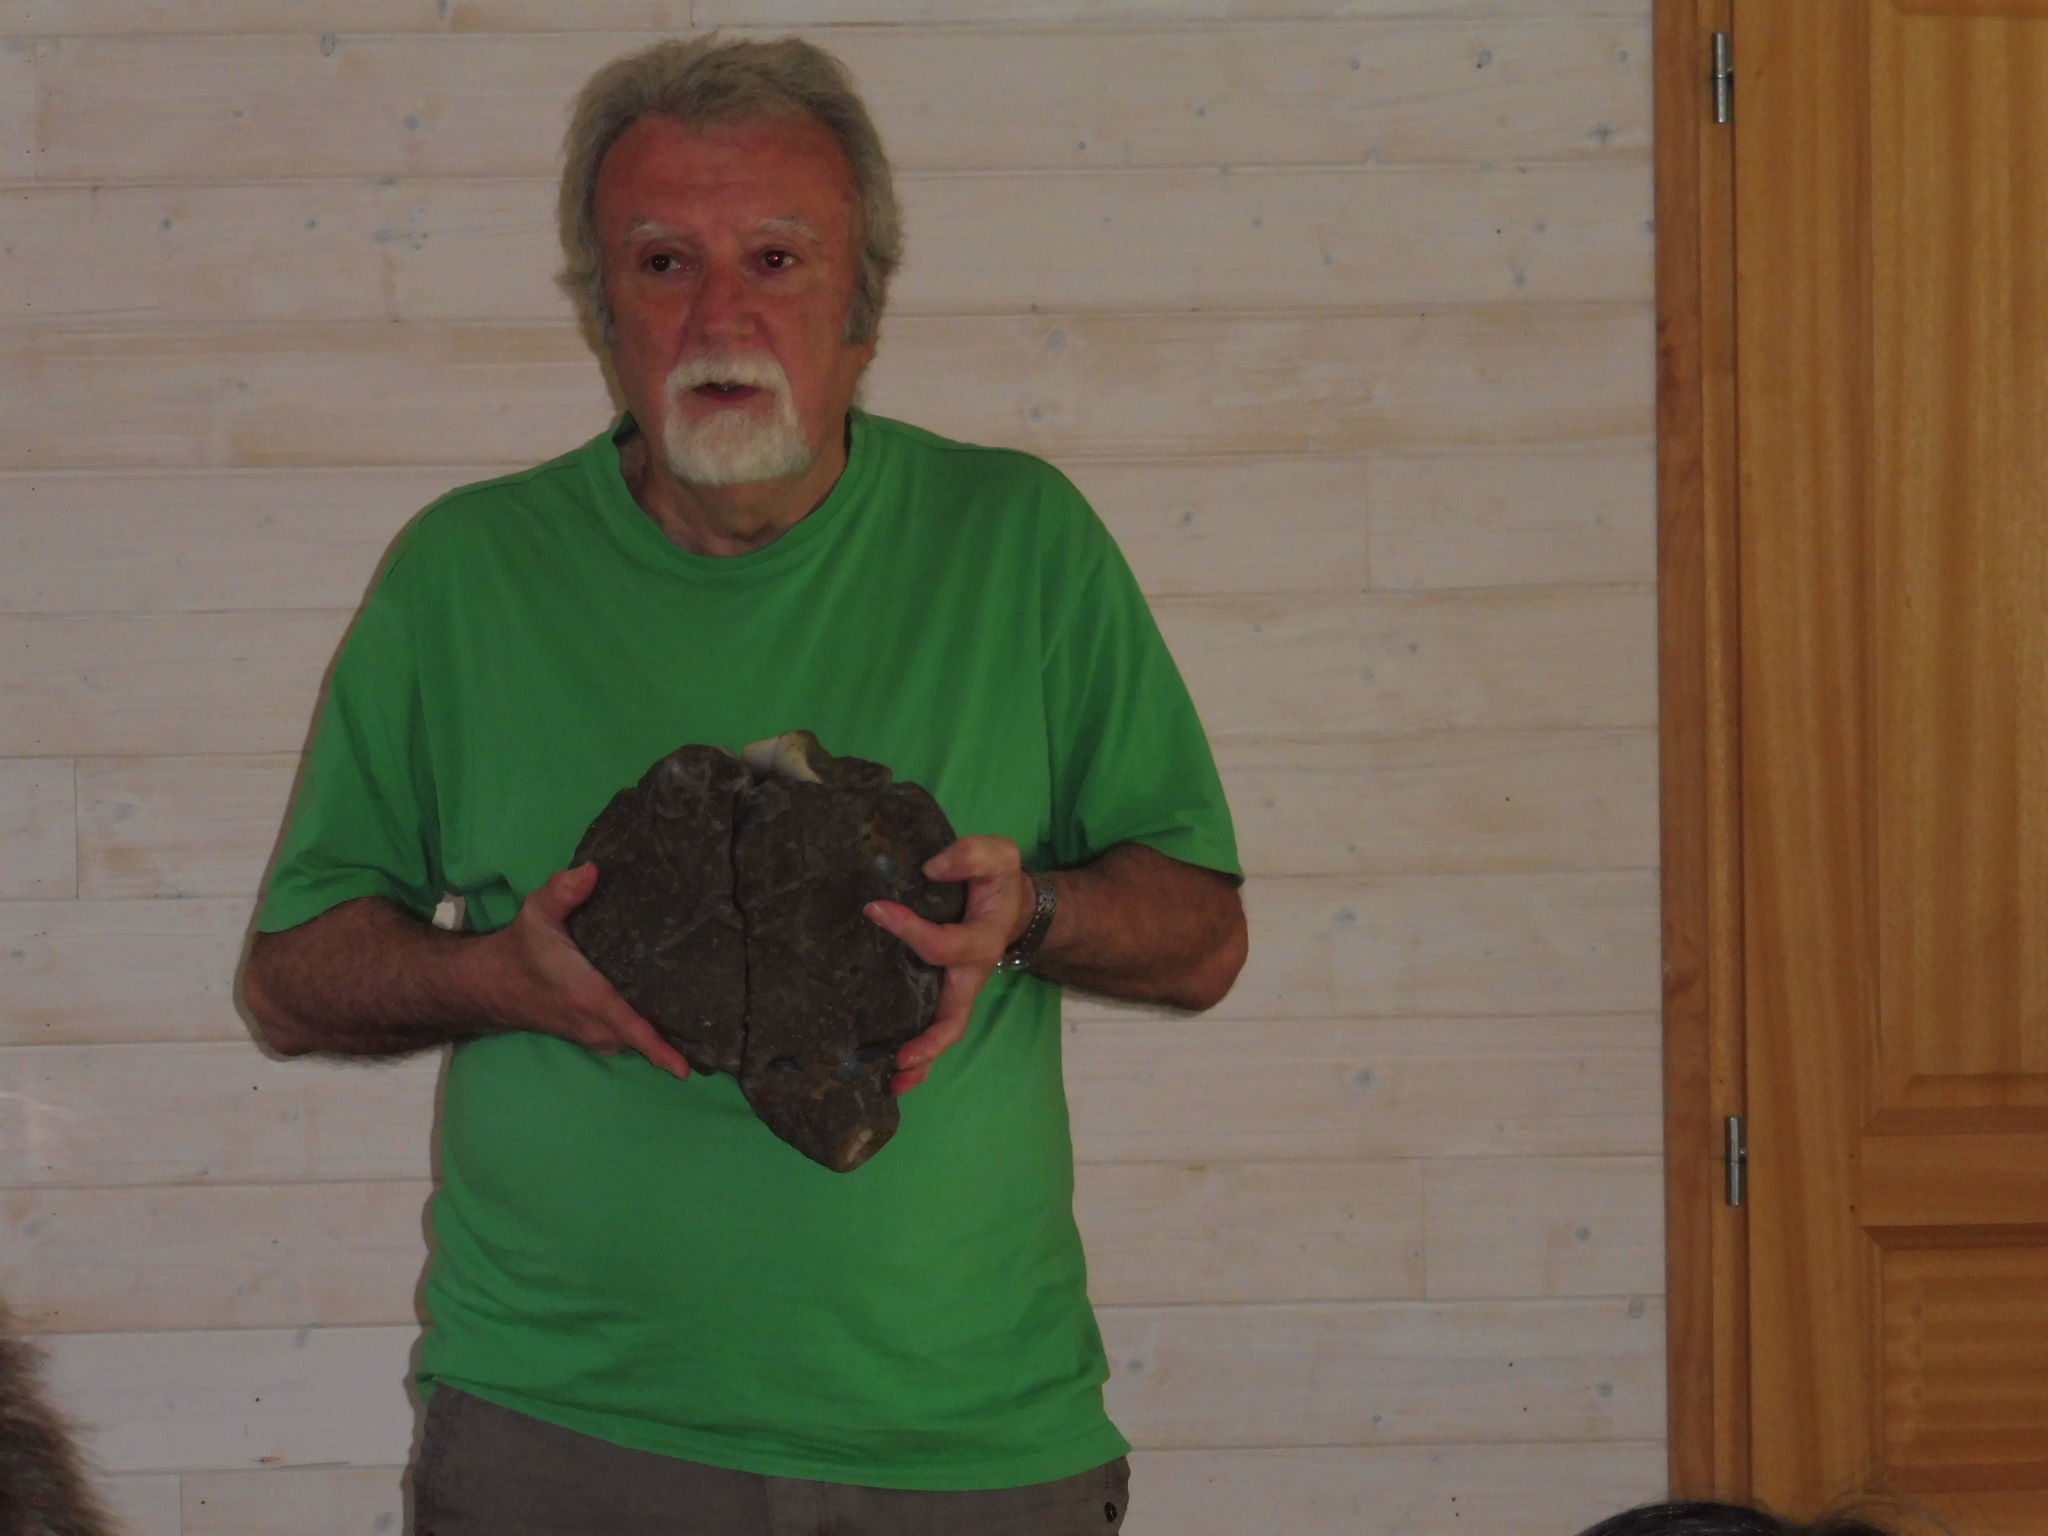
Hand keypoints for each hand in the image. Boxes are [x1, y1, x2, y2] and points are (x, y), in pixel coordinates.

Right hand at [474, 863, 691, 1079]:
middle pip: (643, 1036)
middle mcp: (593, 1024)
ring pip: (636, 1039)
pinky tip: (668, 1013)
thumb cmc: (520, 948)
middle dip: (676, 1035)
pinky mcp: (591, 1035)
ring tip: (702, 1016)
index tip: (685, 1068)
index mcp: (587, 997)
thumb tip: (593, 869)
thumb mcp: (538, 912)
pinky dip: (646, 1032)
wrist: (490, 983)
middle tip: (717, 1020)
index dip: (657, 1048)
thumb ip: (564, 890)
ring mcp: (592, 1034)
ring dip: (662, 1033)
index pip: (629, 1027)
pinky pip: (627, 1038)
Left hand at [865, 836, 1039, 1094]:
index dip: (910, 930)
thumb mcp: (997, 855)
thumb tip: (931, 869)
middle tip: (901, 1059)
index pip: (943, 945)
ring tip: (891, 1083)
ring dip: (922, 1062)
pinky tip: (892, 1077)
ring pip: (945, 1033)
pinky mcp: (945, 995)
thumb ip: (969, 856)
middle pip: (955, 1018)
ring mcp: (959, 990)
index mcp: (981, 940)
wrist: (1011, 903)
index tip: (875, 908)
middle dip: (930, 1041)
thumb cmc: (998, 881)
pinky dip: (920, 1058)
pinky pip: (935, 1029)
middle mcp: (972, 974)